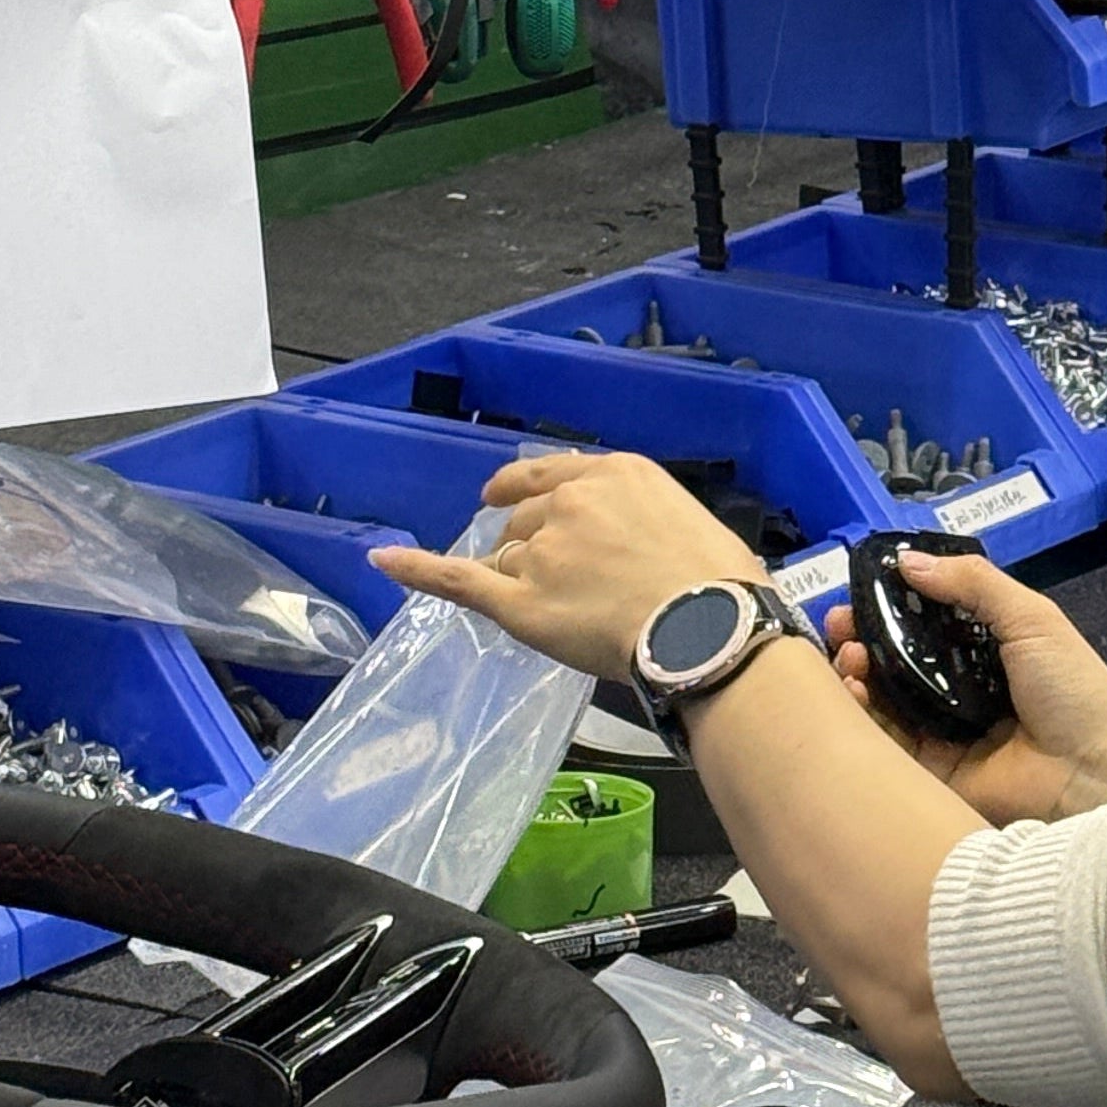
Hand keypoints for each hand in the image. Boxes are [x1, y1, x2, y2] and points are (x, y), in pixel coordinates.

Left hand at [369, 452, 765, 681]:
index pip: (552, 475)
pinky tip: (385, 560)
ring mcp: (540, 552)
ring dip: (519, 580)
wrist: (710, 632)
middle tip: (561, 585)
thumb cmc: (722, 589)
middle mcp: (570, 503)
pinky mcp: (518, 602)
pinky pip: (456, 580)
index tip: (505, 496)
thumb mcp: (688, 522)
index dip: (524, 489)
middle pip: (524, 522)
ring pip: (507, 561)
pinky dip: (416, 569)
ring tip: (560, 614)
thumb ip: (642, 520)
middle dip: (529, 545)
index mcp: (615, 474)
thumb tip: (628, 541)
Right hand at [825, 547, 1106, 825]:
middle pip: (896, 659)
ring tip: (850, 653)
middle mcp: (958, 687)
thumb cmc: (1073, 691)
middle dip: (864, 636)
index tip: (862, 591)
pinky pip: (885, 740)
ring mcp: (941, 730)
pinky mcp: (928, 769)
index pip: (925, 622)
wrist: (1091, 774)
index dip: (891, 605)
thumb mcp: (1032, 619)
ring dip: (858, 670)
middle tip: (841, 623)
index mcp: (986, 650)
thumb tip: (908, 560)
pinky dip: (862, 714)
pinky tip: (853, 688)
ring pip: (883, 697)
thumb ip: (973, 583)